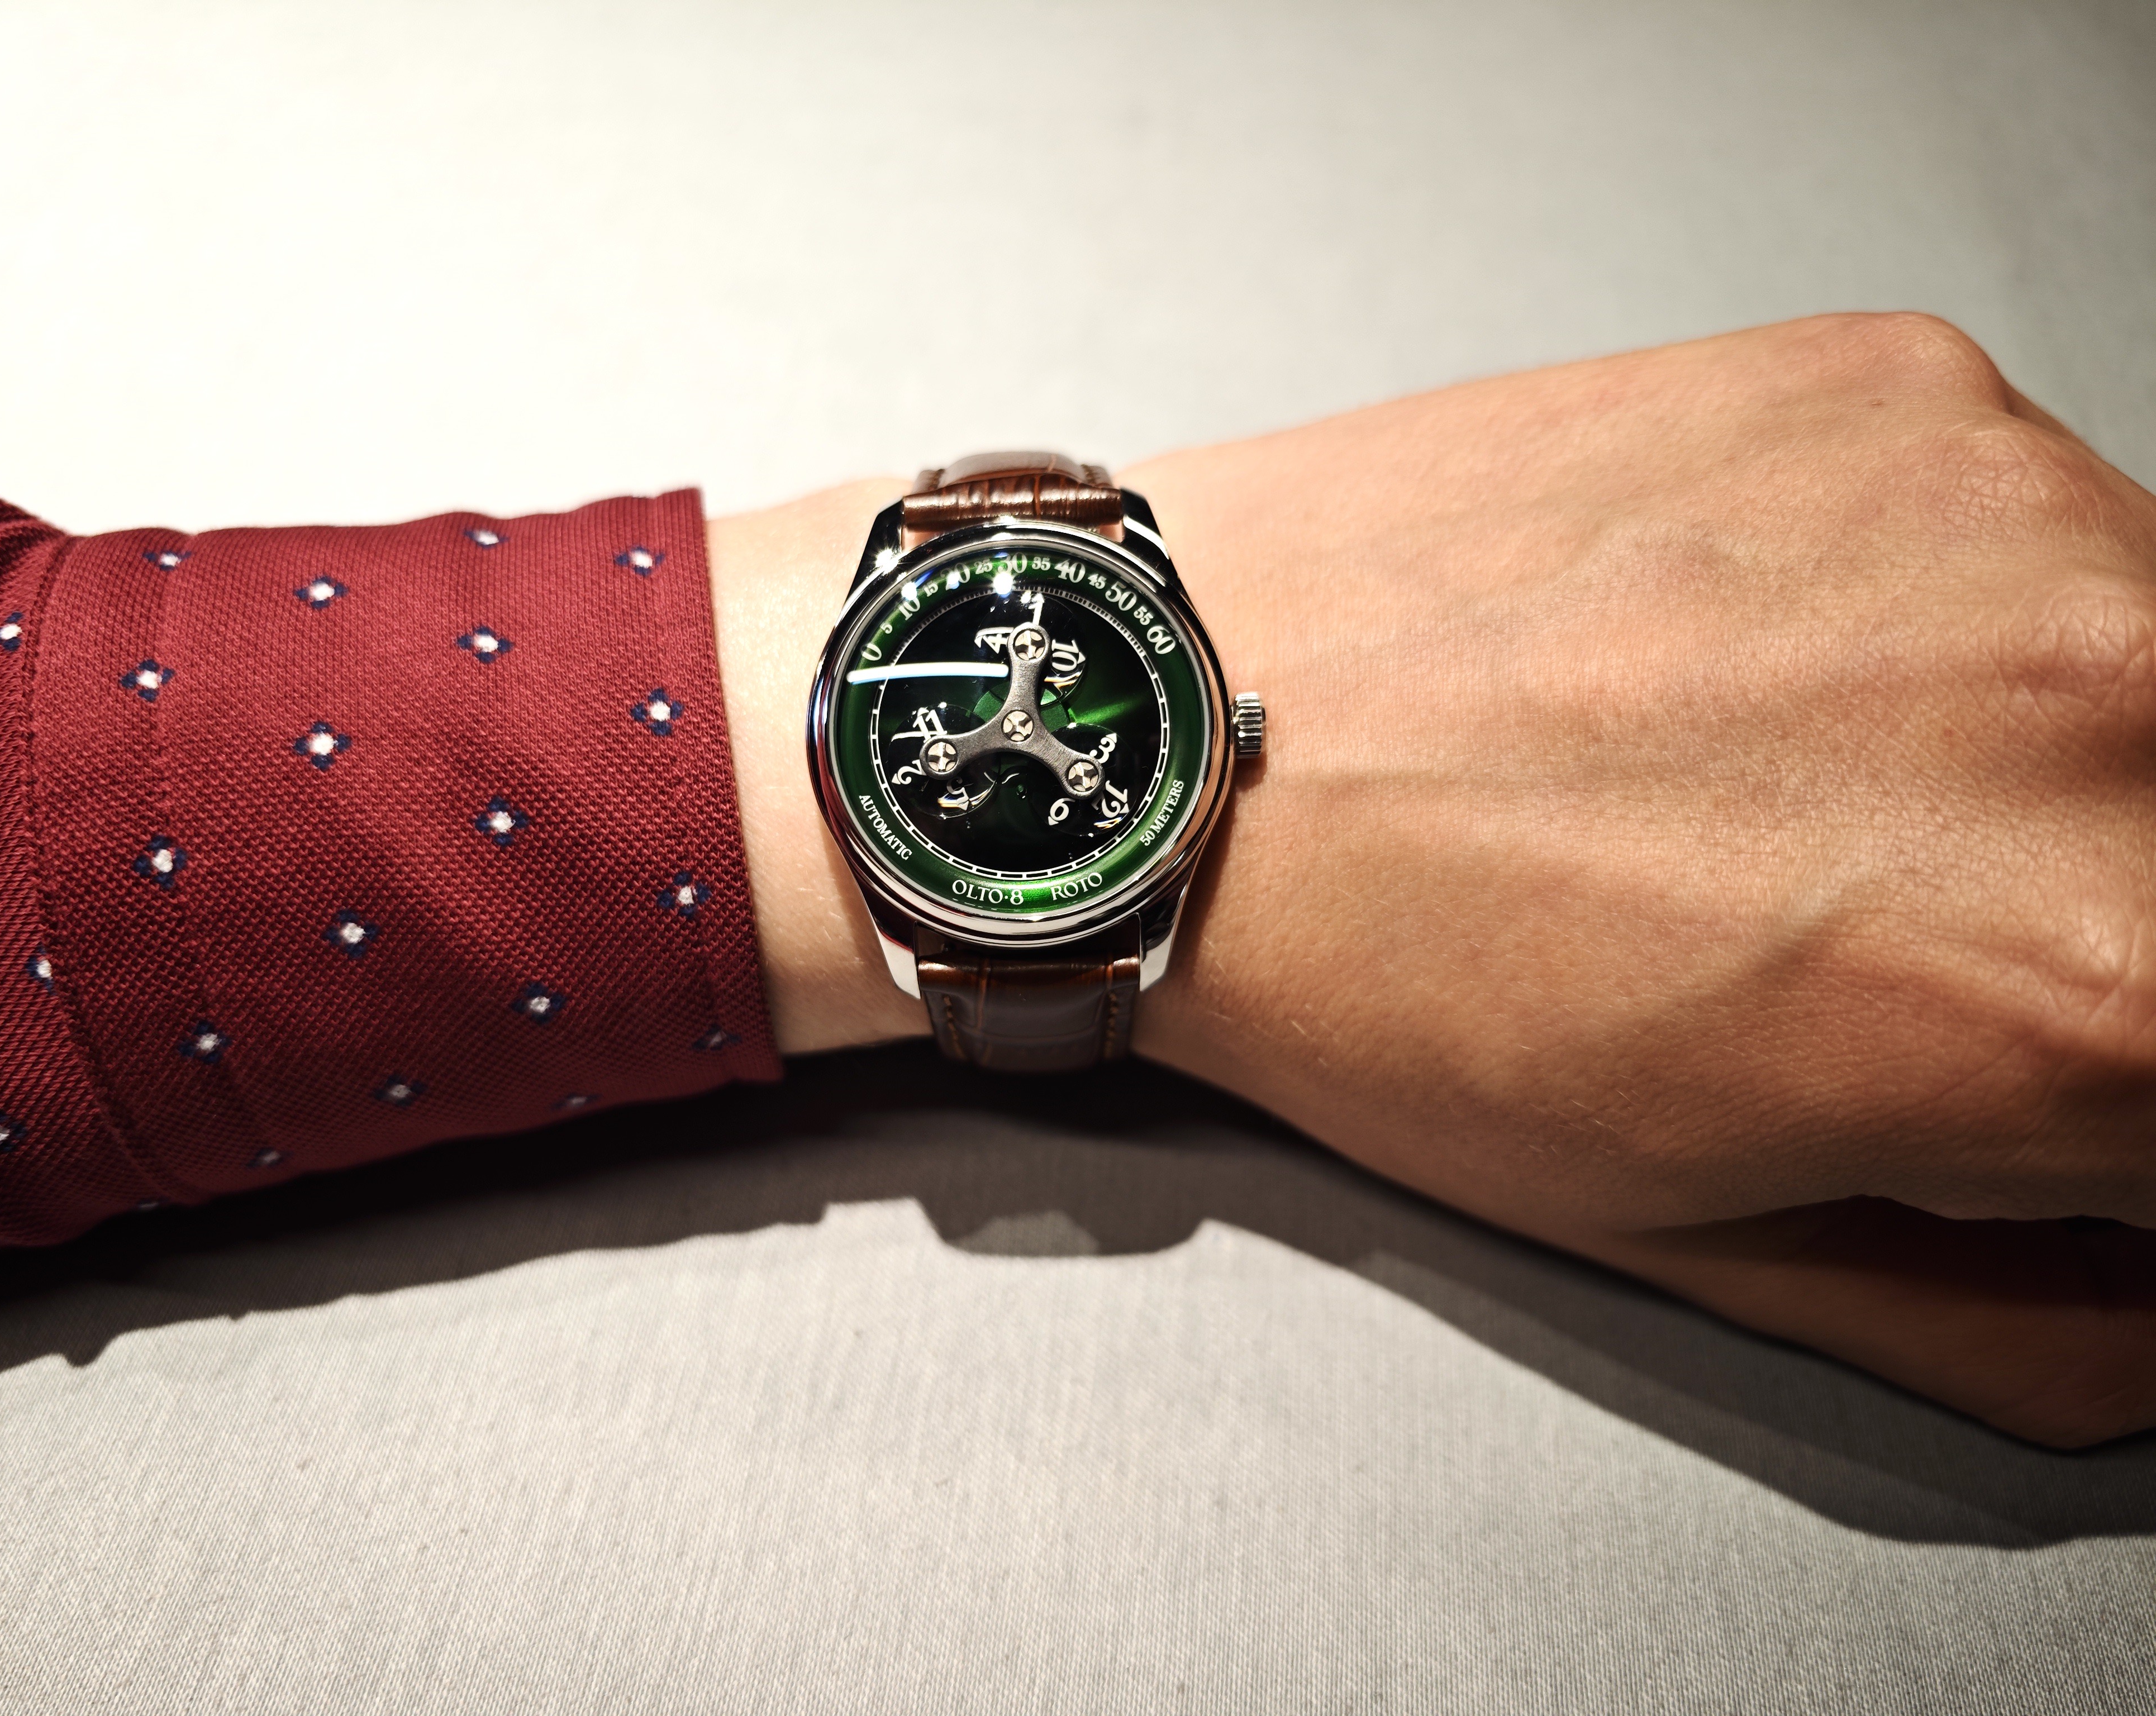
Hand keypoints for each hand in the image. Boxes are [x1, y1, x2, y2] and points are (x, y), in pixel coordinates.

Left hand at [711, 314, 2155, 1445]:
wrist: (1183, 727)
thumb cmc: (1389, 975)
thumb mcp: (1723, 1240)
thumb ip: (2029, 1312)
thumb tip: (2151, 1288)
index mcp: (2093, 982)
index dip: (2137, 1117)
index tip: (2067, 1114)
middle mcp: (2112, 709)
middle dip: (2107, 928)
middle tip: (1915, 942)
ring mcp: (2018, 510)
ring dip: (2050, 765)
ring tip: (1806, 796)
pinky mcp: (1908, 386)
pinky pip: (2038, 527)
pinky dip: (1948, 615)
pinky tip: (1753, 664)